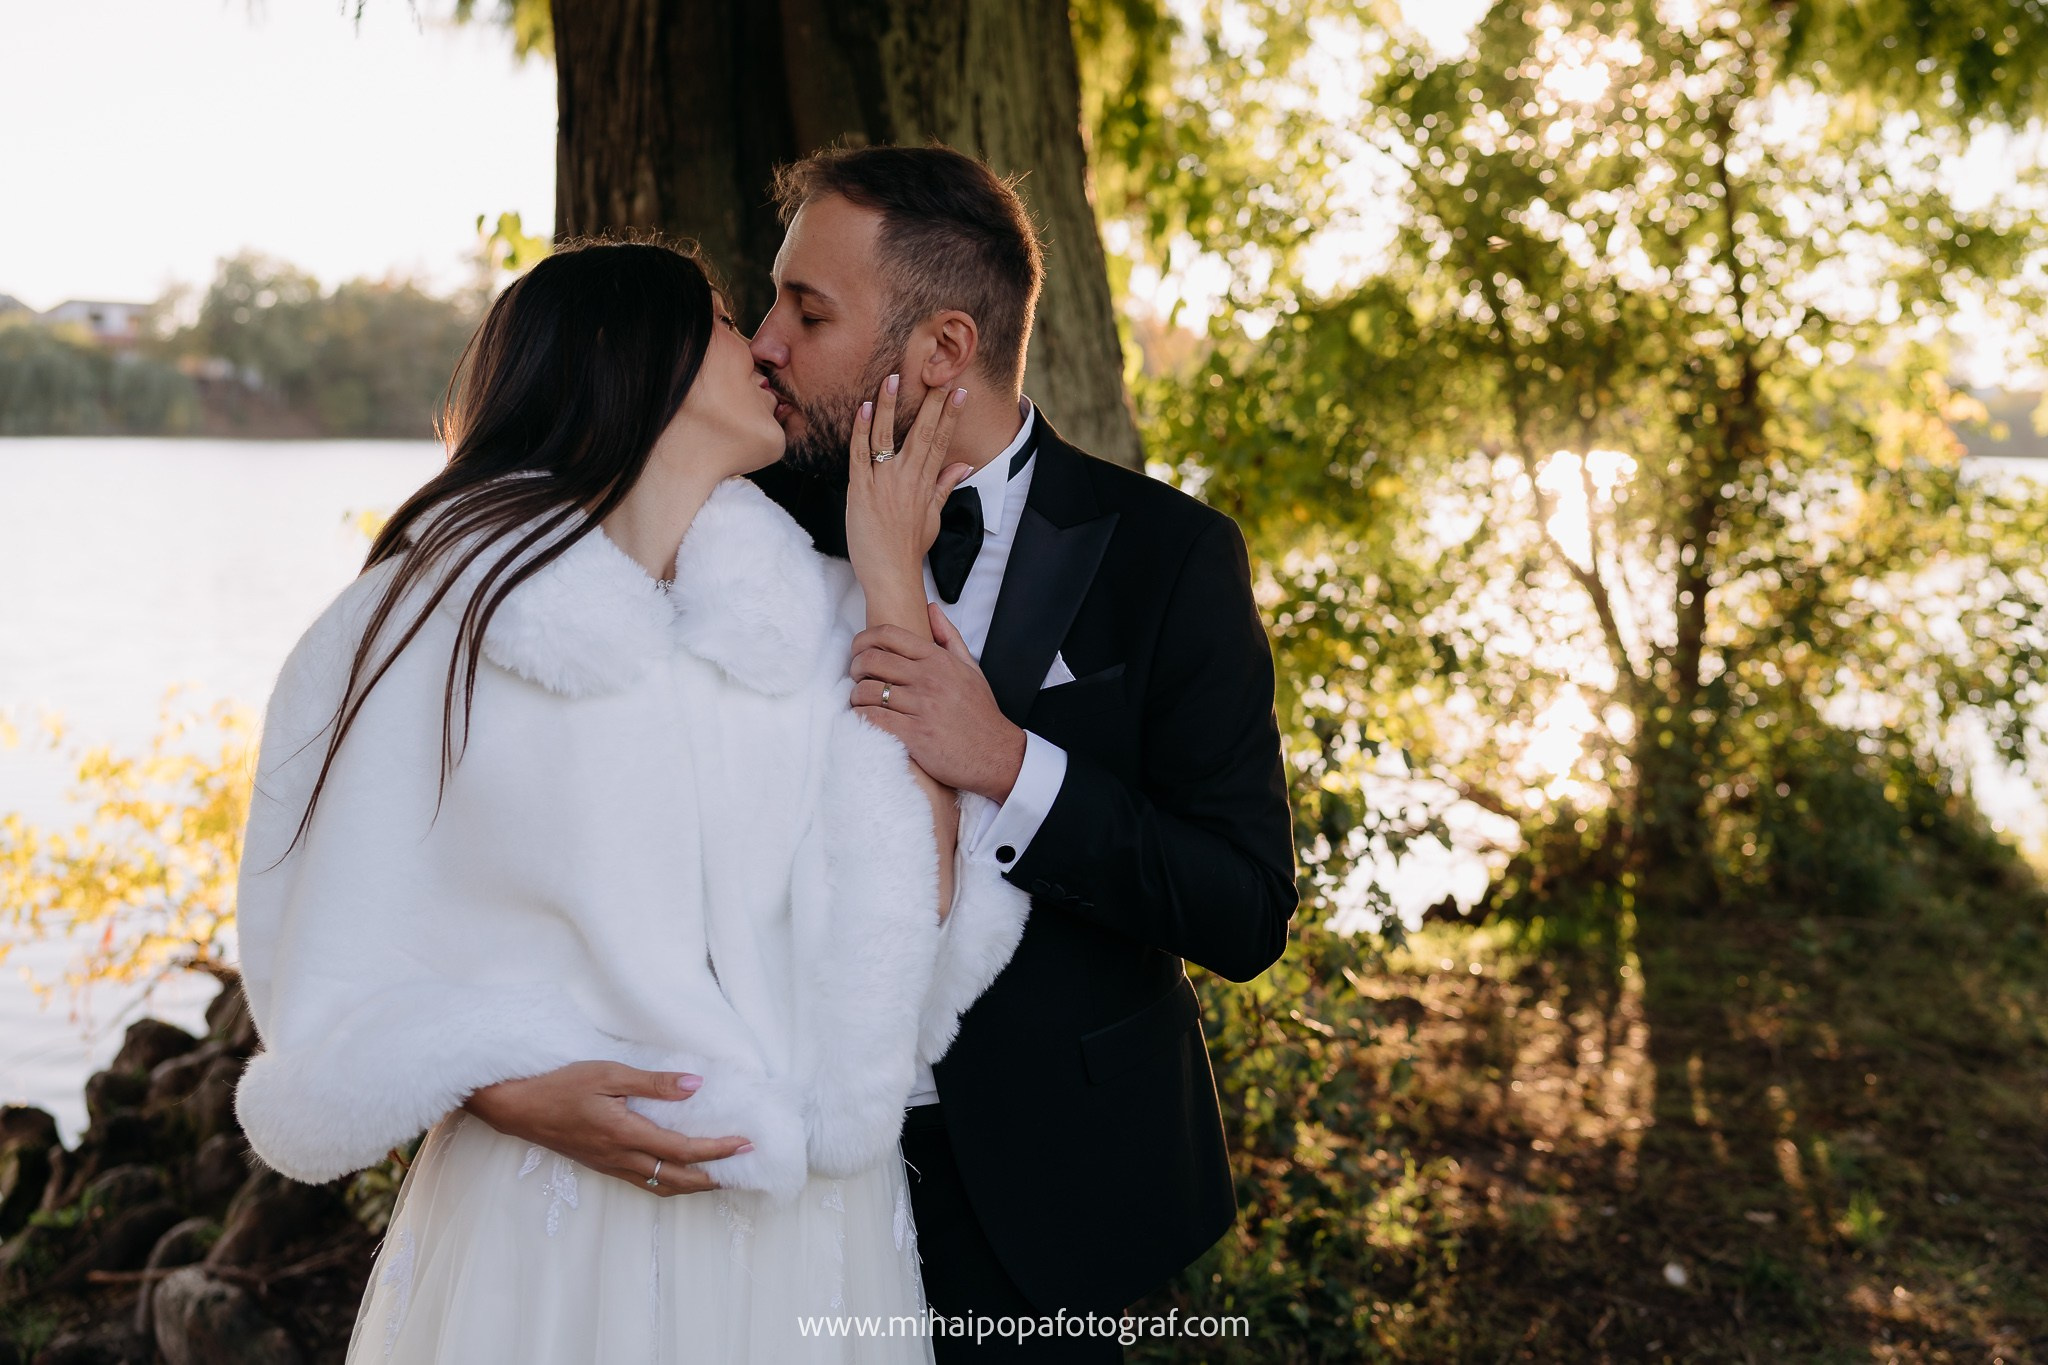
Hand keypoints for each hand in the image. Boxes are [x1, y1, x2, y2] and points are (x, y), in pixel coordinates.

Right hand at [462, 1061, 751, 1196]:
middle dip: (712, 1177)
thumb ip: (653, 1083)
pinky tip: (676, 1172)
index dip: (717, 1149)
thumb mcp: (608, 1074)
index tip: (744, 1145)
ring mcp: (608, 1165)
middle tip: (741, 1171)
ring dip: (691, 1185)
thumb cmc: (560, 1084)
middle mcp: (620, 1158)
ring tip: (717, 1177)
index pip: (683, 1149)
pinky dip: (667, 1182)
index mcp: (625, 1135)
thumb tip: (694, 1085)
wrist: (517, 1106)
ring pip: (659, 1185)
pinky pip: (642, 1182)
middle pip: (676, 1178)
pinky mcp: (600, 1165)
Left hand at [845, 374, 972, 622]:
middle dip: (930, 402)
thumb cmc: (909, 547)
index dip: (949, 415)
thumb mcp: (934, 516)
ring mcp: (883, 482)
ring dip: (889, 406)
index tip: (958, 392)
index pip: (941, 441)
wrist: (890, 573)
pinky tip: (863, 409)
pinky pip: (859, 454)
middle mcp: (907, 478)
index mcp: (925, 483)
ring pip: (887, 436)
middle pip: (921, 432)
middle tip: (936, 374)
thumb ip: (945, 486)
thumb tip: (965, 466)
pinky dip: (861, 430)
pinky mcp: (859, 490)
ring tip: (893, 379)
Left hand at [851, 602, 1027, 800]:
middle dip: (855, 667)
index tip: (858, 650)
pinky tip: (864, 721)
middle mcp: (928, 679)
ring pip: (866, 690)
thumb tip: (931, 609)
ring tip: (861, 703)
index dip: (864, 639)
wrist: (995, 754)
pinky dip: (860, 718)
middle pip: (871, 659)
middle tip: (856, 678)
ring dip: (856, 696)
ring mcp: (921, 706)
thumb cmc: (980, 713)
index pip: (889, 634)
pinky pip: (873, 718)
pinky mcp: (914, 734)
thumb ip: (949, 637)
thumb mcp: (970, 668)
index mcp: (938, 660)